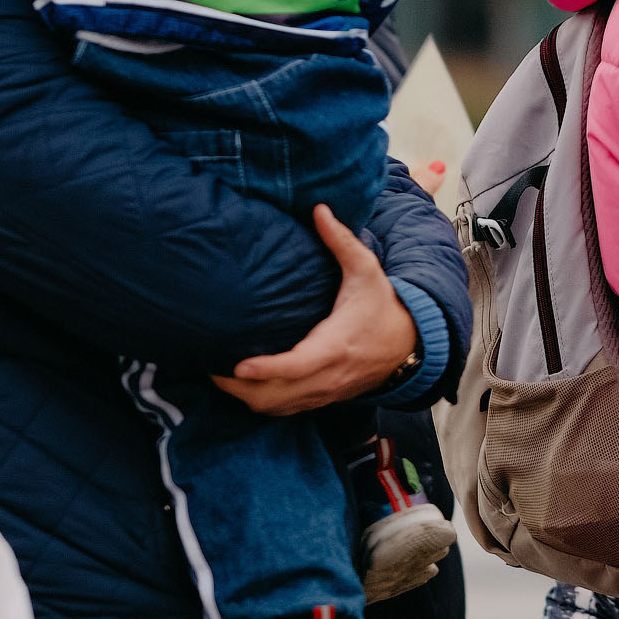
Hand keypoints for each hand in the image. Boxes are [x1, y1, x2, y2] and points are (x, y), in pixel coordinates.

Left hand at [212, 205, 418, 415]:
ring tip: (218, 376)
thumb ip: (341, 241)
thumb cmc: (383, 306)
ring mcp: (325, 391)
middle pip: (276, 395)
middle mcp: (329, 374)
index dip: (267, 369)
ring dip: (245, 397)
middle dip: (239, 388)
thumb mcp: (366, 270)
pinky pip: (284, 410)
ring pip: (276, 407)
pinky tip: (243, 386)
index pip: (298, 365)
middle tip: (209, 366)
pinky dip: (260, 402)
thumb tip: (319, 209)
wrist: (409, 345)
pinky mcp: (322, 398)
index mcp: (336, 344)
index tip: (238, 365)